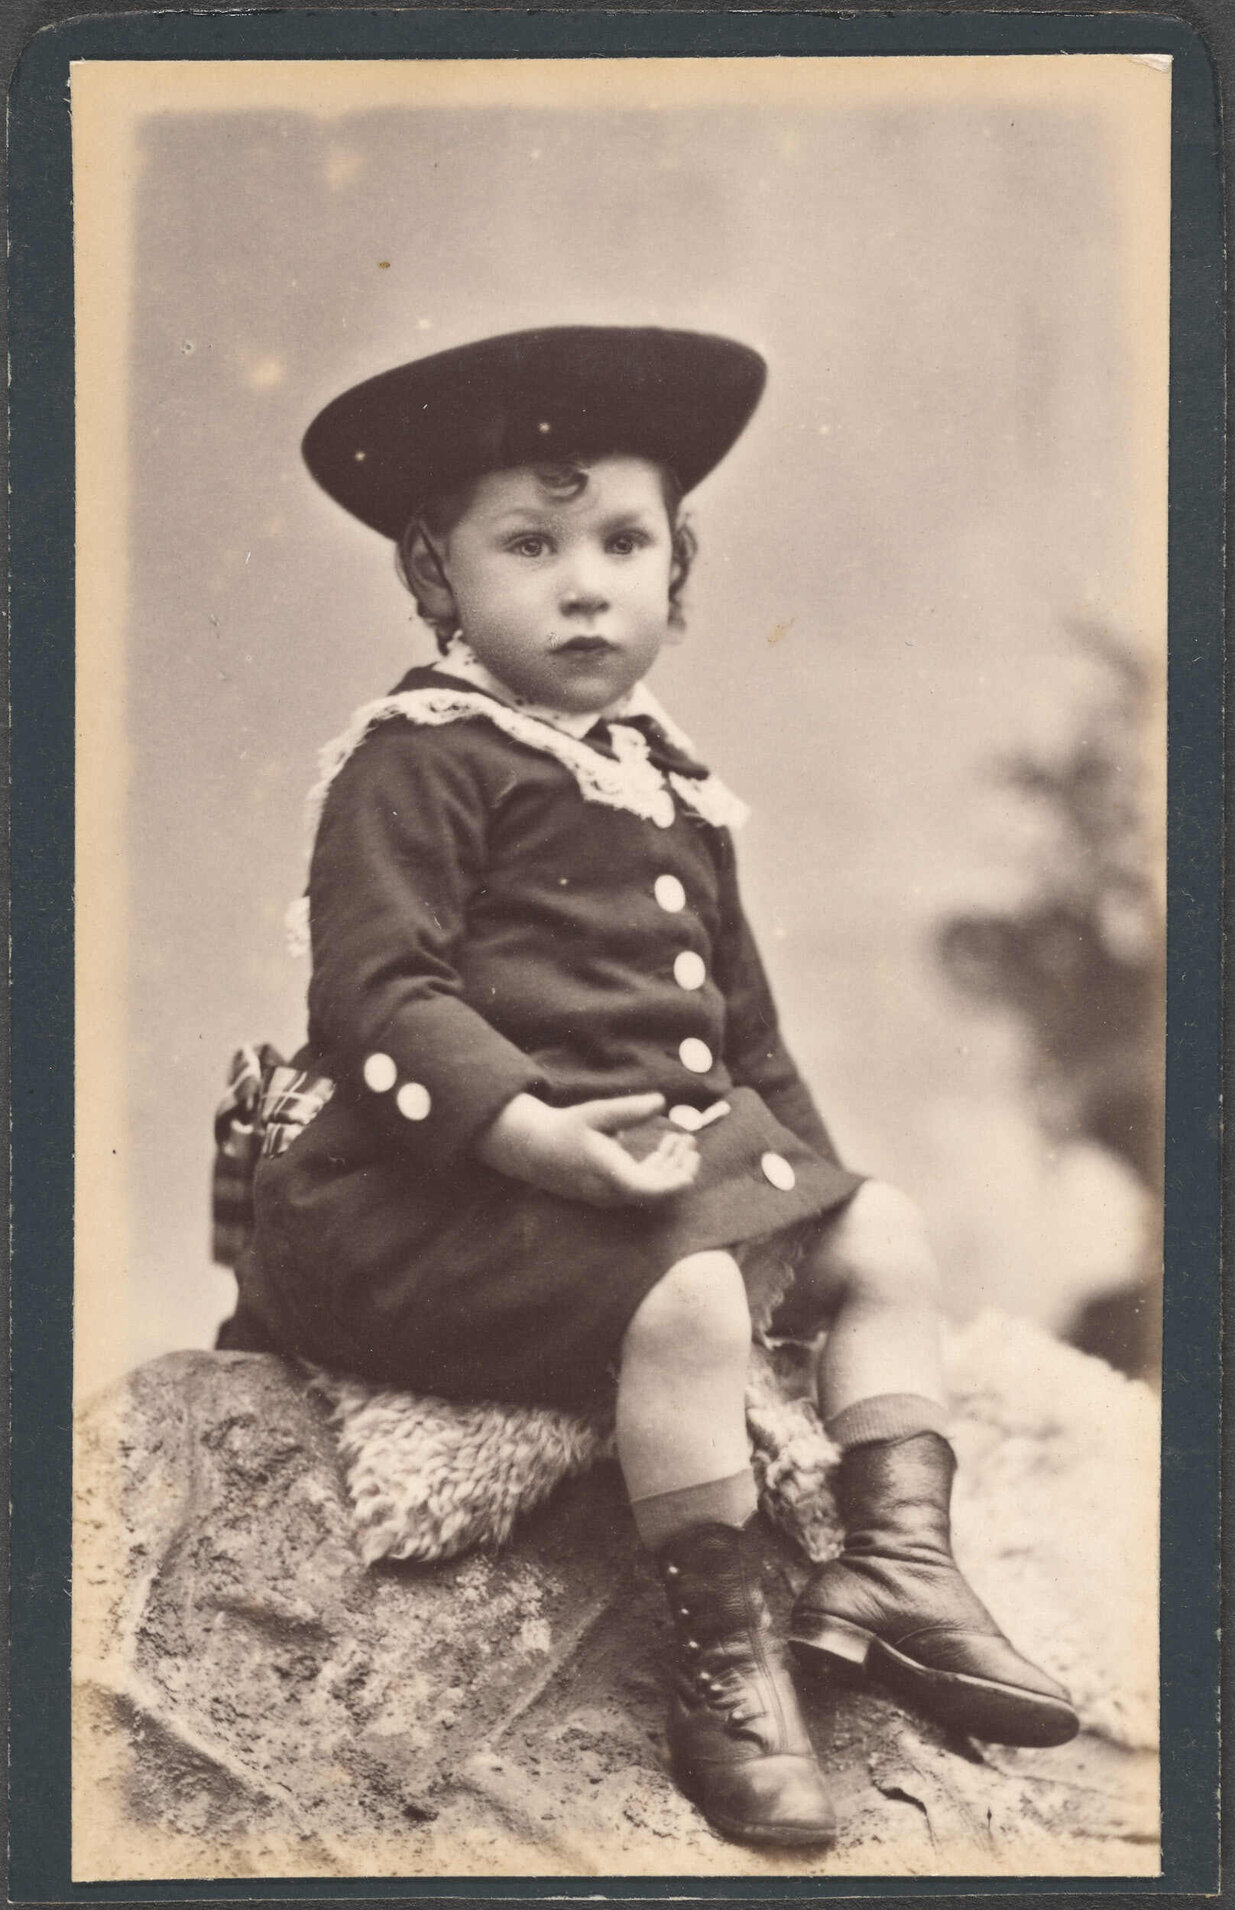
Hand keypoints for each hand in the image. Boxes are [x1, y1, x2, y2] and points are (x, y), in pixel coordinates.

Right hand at [474, 1091, 699, 1207]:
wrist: (534, 1149)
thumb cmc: (566, 1129)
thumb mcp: (595, 1113)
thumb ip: (629, 1110)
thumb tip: (661, 1101)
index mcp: (609, 1175)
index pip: (650, 1190)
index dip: (677, 1181)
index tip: (693, 1162)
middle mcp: (612, 1193)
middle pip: (657, 1191)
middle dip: (680, 1167)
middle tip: (691, 1142)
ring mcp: (611, 1196)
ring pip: (651, 1188)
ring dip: (670, 1166)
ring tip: (683, 1140)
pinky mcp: (611, 1192)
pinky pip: (641, 1185)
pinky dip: (657, 1168)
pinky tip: (665, 1146)